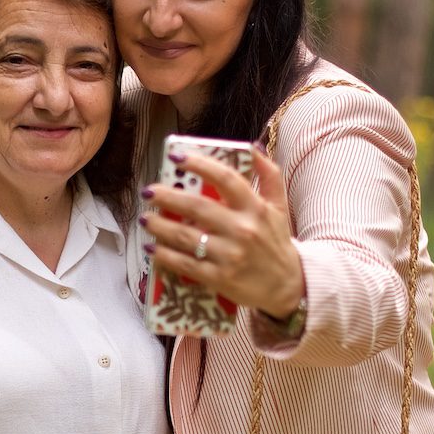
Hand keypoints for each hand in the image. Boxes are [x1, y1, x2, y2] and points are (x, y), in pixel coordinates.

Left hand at [141, 147, 304, 318]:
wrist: (289, 286)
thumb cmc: (277, 243)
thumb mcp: (279, 207)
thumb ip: (269, 176)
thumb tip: (253, 147)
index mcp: (256, 208)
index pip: (226, 178)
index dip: (200, 164)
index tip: (177, 157)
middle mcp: (242, 230)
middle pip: (197, 207)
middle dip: (168, 197)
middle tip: (149, 191)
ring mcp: (230, 256)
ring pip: (186, 236)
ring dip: (160, 226)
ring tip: (145, 218)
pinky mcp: (219, 278)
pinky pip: (185, 264)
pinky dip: (164, 256)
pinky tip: (152, 248)